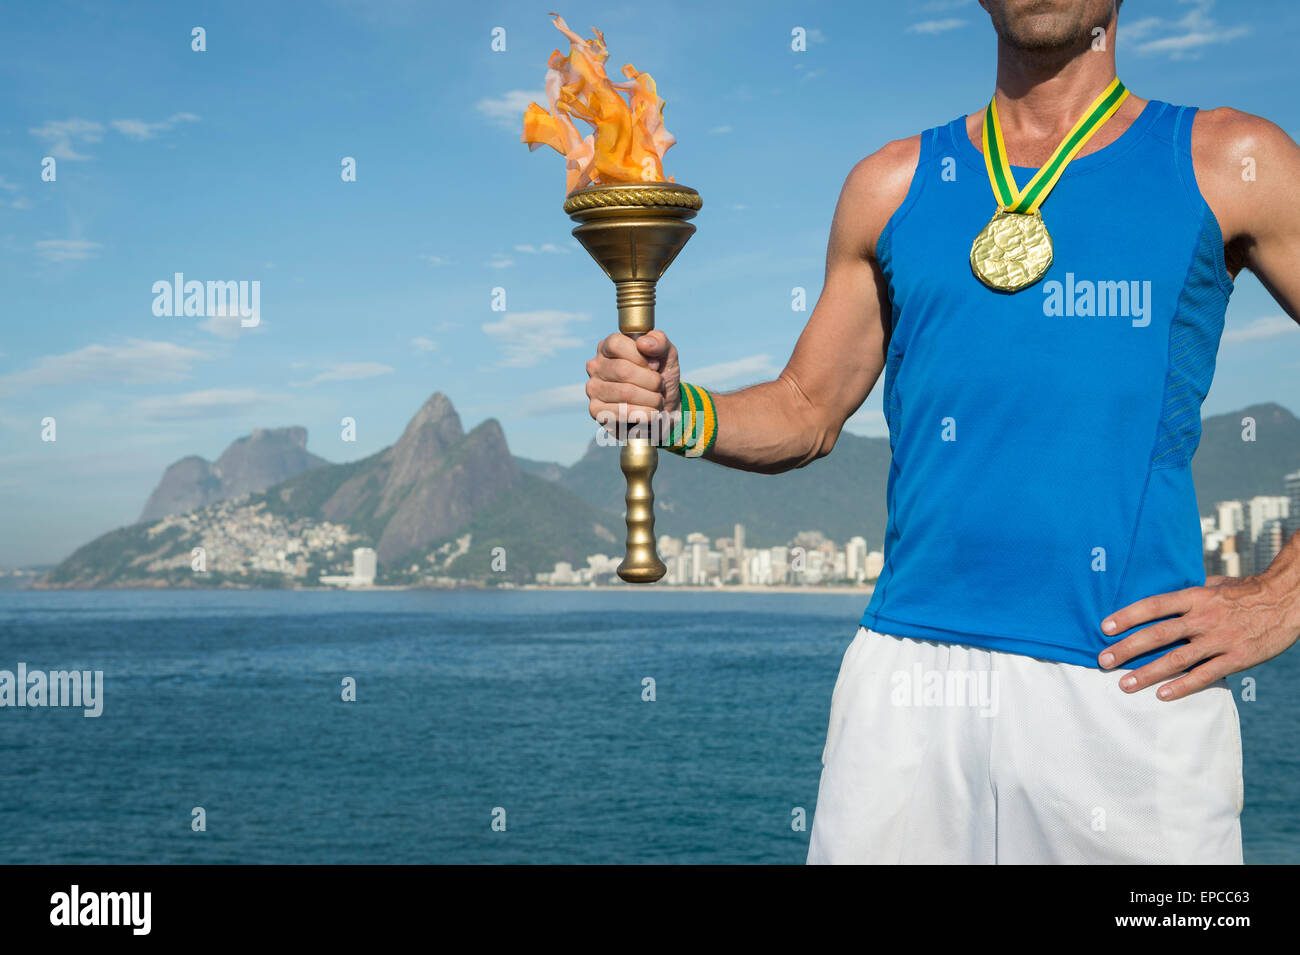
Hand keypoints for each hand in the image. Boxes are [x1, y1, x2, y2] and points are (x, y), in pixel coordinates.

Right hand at [584, 330, 679, 437]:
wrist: (664, 406)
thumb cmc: (661, 375)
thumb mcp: (666, 353)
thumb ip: (659, 341)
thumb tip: (643, 343)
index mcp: (608, 347)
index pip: (616, 344)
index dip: (640, 357)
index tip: (656, 366)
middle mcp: (596, 366)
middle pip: (623, 370)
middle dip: (651, 380)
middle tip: (660, 386)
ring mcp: (593, 388)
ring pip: (625, 392)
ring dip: (650, 398)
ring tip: (657, 400)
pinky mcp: (596, 410)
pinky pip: (620, 413)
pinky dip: (643, 414)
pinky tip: (649, 413)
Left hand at [1098, 574, 1299, 699]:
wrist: (1286, 600)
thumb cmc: (1245, 592)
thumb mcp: (1214, 584)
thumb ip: (1188, 593)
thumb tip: (1159, 598)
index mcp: (1196, 596)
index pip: (1154, 606)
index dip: (1128, 616)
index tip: (1105, 628)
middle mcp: (1204, 618)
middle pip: (1158, 634)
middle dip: (1127, 649)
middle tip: (1103, 661)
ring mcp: (1220, 640)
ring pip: (1177, 659)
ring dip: (1147, 673)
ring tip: (1125, 684)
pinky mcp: (1236, 659)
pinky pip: (1205, 675)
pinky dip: (1182, 686)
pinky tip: (1162, 695)